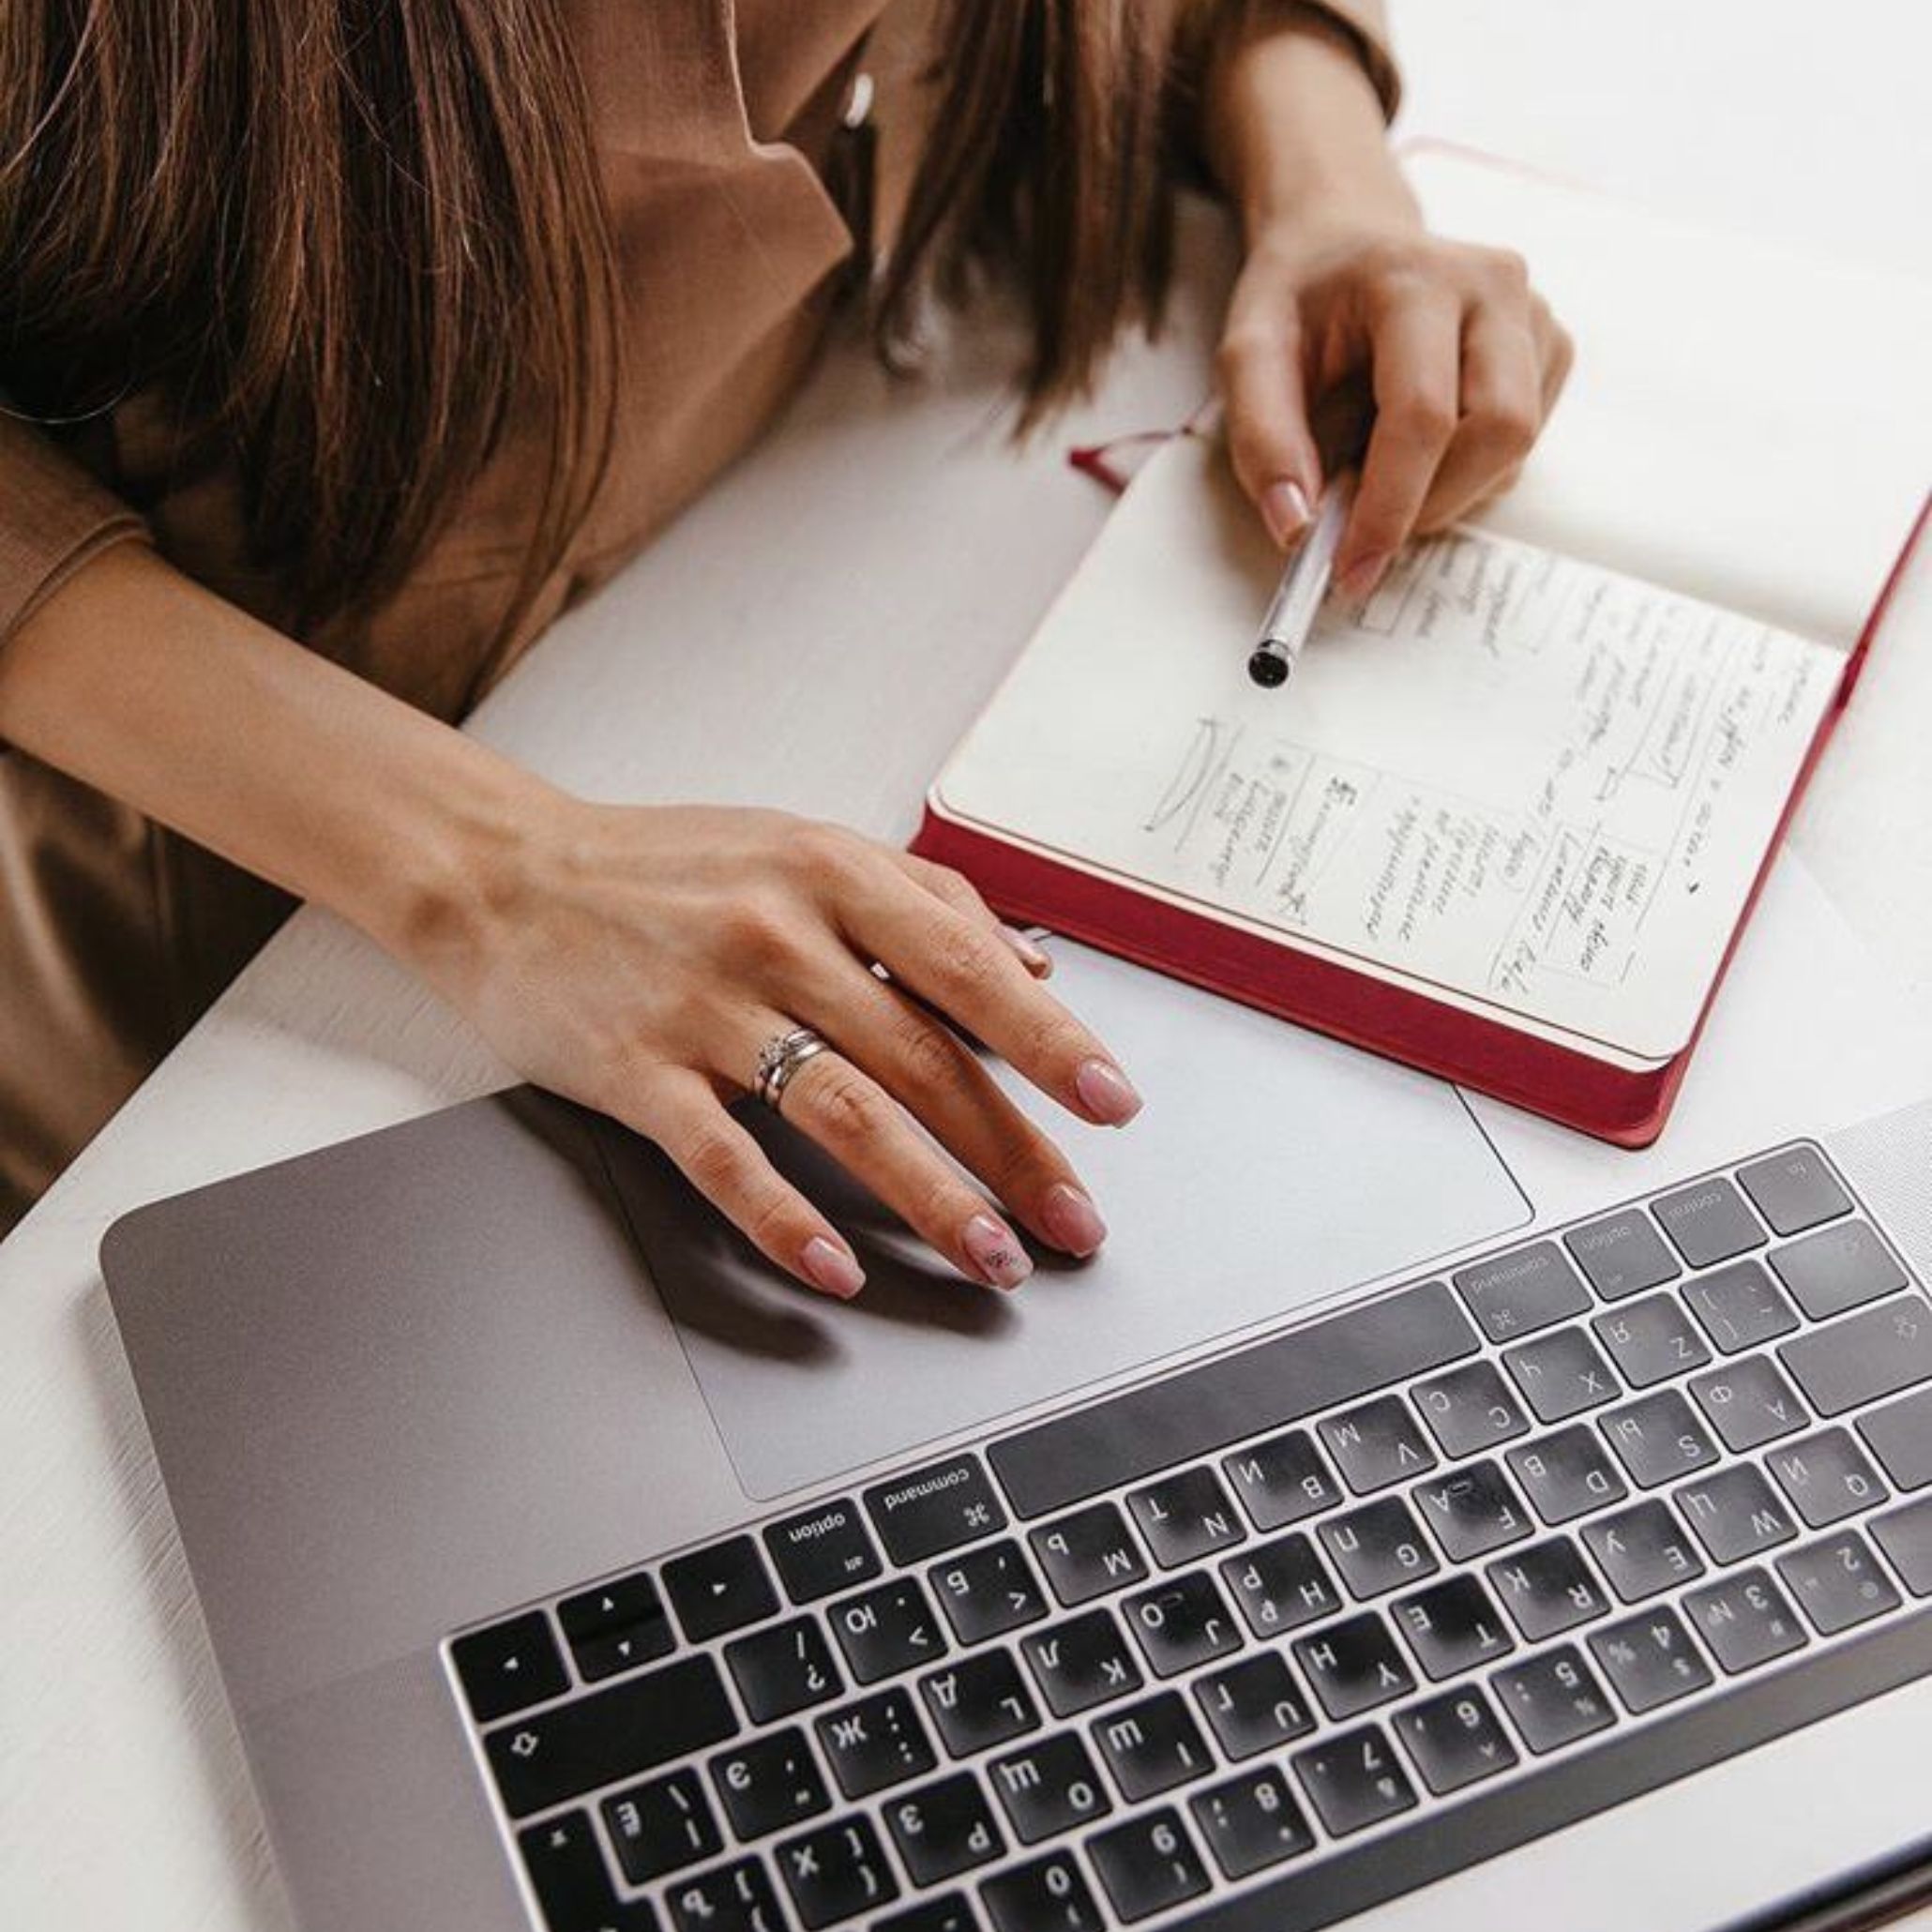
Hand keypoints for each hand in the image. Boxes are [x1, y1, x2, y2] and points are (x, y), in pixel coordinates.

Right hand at [415, 796, 1139, 1298]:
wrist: (502, 873)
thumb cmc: (665, 868)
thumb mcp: (802, 847)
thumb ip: (924, 902)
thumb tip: (1034, 968)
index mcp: (829, 872)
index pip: (966, 967)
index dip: (1048, 1042)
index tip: (1110, 1103)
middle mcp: (776, 935)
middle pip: (921, 1058)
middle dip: (1013, 1150)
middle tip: (1072, 1220)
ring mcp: (703, 1006)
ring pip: (843, 1114)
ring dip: (931, 1197)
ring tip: (992, 1257)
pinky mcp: (637, 1071)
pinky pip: (725, 1159)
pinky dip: (786, 1221)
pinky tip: (839, 1270)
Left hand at [1217, 214, 1572, 594]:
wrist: (1346, 236)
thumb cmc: (1299, 297)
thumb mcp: (1248, 354)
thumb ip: (1262, 438)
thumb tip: (1297, 525)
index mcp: (1419, 277)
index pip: (1424, 414)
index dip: (1391, 505)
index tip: (1351, 567)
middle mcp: (1495, 286)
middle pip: (1499, 432)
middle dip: (1432, 505)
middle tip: (1366, 536)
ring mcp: (1535, 315)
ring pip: (1516, 448)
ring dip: (1447, 491)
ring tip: (1380, 465)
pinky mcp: (1550, 349)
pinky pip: (1521, 446)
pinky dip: (1468, 472)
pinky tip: (1422, 446)